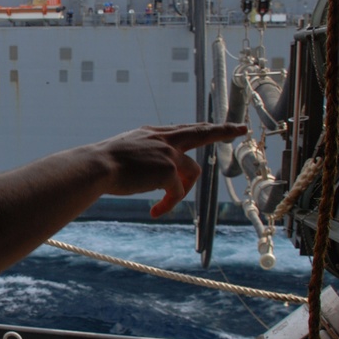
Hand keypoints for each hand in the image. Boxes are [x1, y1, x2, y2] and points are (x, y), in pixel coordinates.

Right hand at [99, 122, 246, 217]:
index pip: (182, 129)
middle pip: (201, 132)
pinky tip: (155, 212)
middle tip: (241, 129)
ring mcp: (169, 153)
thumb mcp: (122, 151)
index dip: (198, 129)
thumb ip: (140, 155)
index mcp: (152, 133)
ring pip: (192, 173)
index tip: (212, 125)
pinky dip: (168, 205)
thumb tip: (143, 170)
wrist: (98, 166)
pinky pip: (177, 192)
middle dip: (223, 130)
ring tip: (162, 207)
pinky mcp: (169, 170)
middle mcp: (164, 138)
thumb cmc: (101, 163)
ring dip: (181, 191)